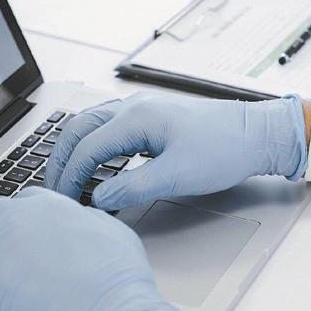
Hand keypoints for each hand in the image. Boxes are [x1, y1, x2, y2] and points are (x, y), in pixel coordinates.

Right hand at [45, 92, 308, 210]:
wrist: (256, 135)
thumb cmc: (224, 150)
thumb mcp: (177, 176)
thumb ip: (132, 188)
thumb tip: (97, 199)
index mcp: (137, 118)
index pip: (86, 147)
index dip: (69, 177)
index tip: (64, 202)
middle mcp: (134, 108)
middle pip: (78, 129)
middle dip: (61, 160)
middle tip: (54, 190)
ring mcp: (142, 111)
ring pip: (91, 125)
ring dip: (74, 151)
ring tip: (67, 178)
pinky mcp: (151, 119)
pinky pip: (108, 128)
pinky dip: (92, 146)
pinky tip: (95, 165)